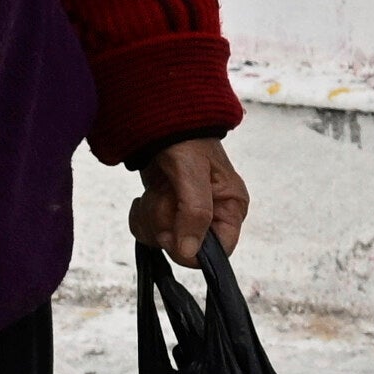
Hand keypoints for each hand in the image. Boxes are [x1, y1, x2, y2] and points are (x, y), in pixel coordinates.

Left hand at [130, 135, 247, 265]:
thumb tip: (190, 251)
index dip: (195, 250)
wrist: (160, 121)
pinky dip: (141, 216)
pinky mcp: (168, 213)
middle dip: (167, 224)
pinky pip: (150, 232)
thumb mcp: (192, 173)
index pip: (221, 250)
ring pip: (165, 241)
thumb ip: (195, 213)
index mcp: (232, 207)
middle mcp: (213, 215)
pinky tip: (145, 197)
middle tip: (165, 196)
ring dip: (152, 217)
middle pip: (187, 248)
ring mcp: (188, 215)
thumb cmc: (184, 139)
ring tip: (157, 190)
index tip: (175, 233)